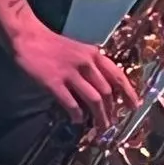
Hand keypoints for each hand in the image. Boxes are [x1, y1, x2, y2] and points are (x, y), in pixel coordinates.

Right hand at [12, 26, 139, 127]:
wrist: (29, 37)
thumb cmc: (55, 46)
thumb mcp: (81, 51)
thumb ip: (94, 66)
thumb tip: (106, 89)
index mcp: (95, 55)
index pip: (118, 76)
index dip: (128, 92)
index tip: (134, 106)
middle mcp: (87, 63)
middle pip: (107, 91)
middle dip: (112, 110)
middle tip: (113, 123)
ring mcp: (70, 73)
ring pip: (93, 99)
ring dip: (99, 116)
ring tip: (100, 127)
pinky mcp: (53, 82)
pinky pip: (70, 102)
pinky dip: (76, 114)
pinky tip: (77, 120)